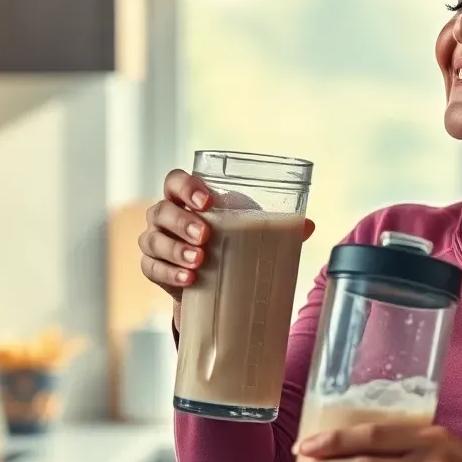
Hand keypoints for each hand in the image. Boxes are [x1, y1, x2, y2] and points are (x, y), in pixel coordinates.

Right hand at [137, 169, 314, 302]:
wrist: (211, 279)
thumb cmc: (228, 242)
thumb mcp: (248, 230)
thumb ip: (275, 226)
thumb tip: (309, 226)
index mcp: (185, 198)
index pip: (174, 181)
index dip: (186, 187)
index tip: (206, 201)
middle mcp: (165, 215)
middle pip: (162, 211)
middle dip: (183, 223)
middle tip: (205, 236)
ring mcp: (155, 241)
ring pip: (153, 240)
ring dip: (175, 250)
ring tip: (199, 261)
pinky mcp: (153, 268)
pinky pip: (152, 268)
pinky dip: (169, 273)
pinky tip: (188, 279)